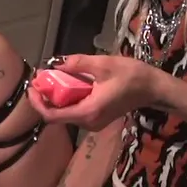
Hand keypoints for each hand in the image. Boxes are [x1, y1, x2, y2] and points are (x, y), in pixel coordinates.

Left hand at [28, 54, 158, 130]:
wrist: (153, 89)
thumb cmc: (131, 76)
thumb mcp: (104, 64)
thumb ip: (78, 63)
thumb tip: (56, 63)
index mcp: (87, 111)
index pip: (52, 115)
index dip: (37, 103)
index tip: (32, 86)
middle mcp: (88, 122)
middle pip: (57, 116)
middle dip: (46, 98)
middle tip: (42, 78)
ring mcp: (93, 123)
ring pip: (66, 114)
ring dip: (56, 99)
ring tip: (53, 79)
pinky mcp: (97, 120)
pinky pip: (76, 112)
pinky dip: (68, 100)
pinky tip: (69, 85)